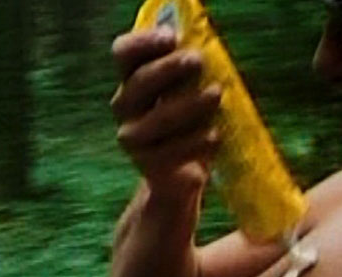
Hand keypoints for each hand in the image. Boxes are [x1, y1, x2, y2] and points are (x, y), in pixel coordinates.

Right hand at [110, 28, 221, 201]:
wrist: (181, 173)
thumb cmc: (189, 118)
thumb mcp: (187, 88)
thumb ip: (189, 70)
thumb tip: (205, 50)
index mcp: (132, 78)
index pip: (124, 53)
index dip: (144, 42)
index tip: (171, 37)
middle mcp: (125, 105)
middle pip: (139, 82)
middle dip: (169, 69)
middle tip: (198, 60)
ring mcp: (132, 136)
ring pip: (157, 119)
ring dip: (188, 104)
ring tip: (216, 94)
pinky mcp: (147, 164)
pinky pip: (170, 152)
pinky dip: (194, 142)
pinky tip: (215, 135)